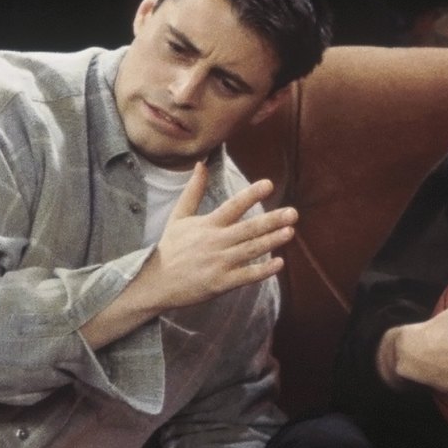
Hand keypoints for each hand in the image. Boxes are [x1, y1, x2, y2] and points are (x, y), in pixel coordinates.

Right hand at [142, 165, 295, 308]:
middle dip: (272, 220)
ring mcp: (219, 263)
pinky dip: (263, 270)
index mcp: (207, 225)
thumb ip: (193, 191)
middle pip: (248, 229)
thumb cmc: (170, 248)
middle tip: (293, 213)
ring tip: (290, 232)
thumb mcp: (178, 217)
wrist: (154, 282)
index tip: (269, 184)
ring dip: (272, 241)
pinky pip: (246, 276)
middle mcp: (215, 242)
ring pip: (250, 250)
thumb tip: (201, 164)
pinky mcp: (220, 283)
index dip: (251, 195)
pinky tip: (279, 263)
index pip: (232, 206)